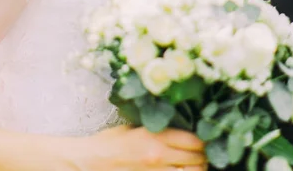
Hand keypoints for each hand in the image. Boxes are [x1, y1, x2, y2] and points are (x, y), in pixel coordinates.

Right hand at [70, 125, 207, 170]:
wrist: (88, 163)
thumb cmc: (109, 143)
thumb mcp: (133, 127)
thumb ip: (155, 128)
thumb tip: (177, 126)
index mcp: (156, 137)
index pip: (194, 140)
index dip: (203, 141)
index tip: (204, 141)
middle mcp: (159, 157)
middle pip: (197, 159)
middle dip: (203, 157)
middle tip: (203, 155)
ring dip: (197, 170)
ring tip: (196, 166)